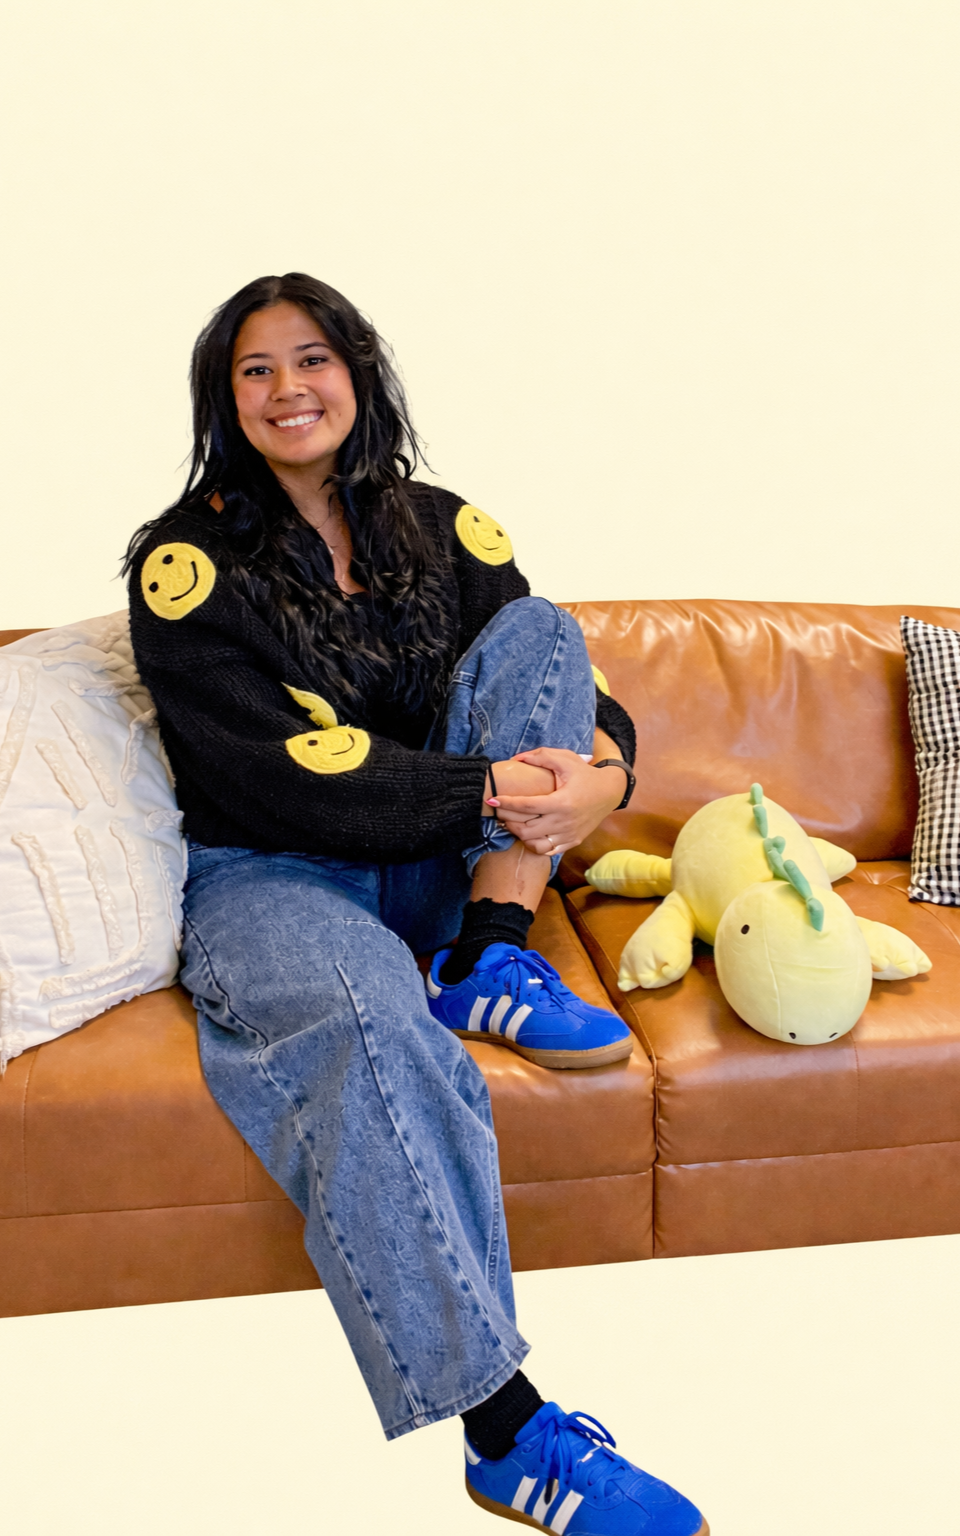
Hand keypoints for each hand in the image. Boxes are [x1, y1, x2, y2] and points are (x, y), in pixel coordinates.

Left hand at [492, 747, 626, 856]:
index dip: (506, 803)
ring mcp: (569, 835)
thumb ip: (540, 756)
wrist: (610, 792)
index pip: (527, 806)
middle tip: (498, 811)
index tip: (492, 799)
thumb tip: (516, 759)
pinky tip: (526, 833)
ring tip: (510, 822)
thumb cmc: (586, 774)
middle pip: (526, 828)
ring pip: (534, 842)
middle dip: (507, 819)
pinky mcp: (572, 841)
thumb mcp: (566, 759)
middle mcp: (564, 822)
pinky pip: (547, 850)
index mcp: (562, 802)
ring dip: (518, 834)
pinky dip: (532, 844)